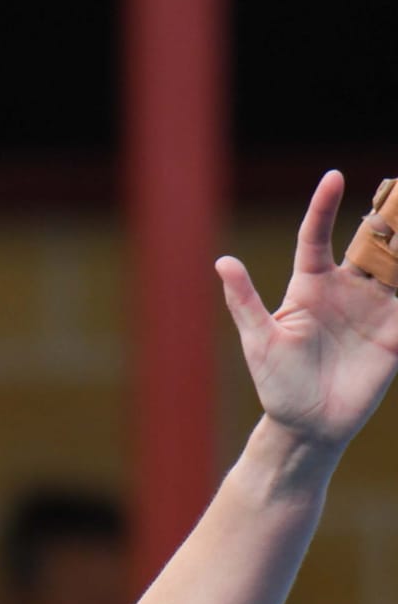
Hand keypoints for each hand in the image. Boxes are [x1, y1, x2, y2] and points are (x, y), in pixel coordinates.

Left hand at [217, 171, 397, 456]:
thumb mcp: (259, 343)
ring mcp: (374, 307)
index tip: (333, 177)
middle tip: (394, 187)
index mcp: (311, 284)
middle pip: (369, 241)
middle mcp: (345, 288)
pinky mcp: (395, 331)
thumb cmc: (277, 385)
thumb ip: (245, 302)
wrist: (308, 426)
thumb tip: (222, 261)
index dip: (324, 207)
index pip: (317, 236)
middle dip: (386, 214)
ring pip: (397, 265)